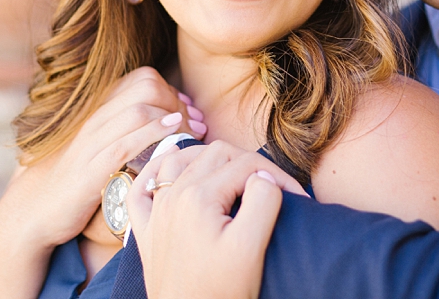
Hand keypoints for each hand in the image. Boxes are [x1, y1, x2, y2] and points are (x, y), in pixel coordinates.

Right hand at [0, 67, 205, 251]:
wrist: (35, 209)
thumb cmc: (76, 178)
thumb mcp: (101, 145)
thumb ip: (129, 128)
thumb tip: (175, 118)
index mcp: (98, 109)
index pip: (143, 78)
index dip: (173, 90)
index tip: (190, 112)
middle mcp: (95, 119)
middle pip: (147, 88)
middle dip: (179, 102)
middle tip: (197, 124)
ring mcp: (91, 143)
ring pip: (138, 110)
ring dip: (175, 118)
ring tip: (194, 132)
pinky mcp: (89, 171)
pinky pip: (124, 145)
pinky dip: (153, 136)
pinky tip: (174, 137)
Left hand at [126, 141, 305, 298]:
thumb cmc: (219, 293)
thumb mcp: (250, 248)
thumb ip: (262, 202)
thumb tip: (264, 176)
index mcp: (199, 197)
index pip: (246, 165)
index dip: (277, 175)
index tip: (297, 196)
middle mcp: (172, 197)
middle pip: (215, 155)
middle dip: (247, 162)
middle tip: (270, 185)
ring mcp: (156, 212)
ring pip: (178, 160)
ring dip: (204, 156)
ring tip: (230, 168)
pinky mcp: (146, 230)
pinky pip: (141, 188)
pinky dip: (153, 170)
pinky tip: (167, 165)